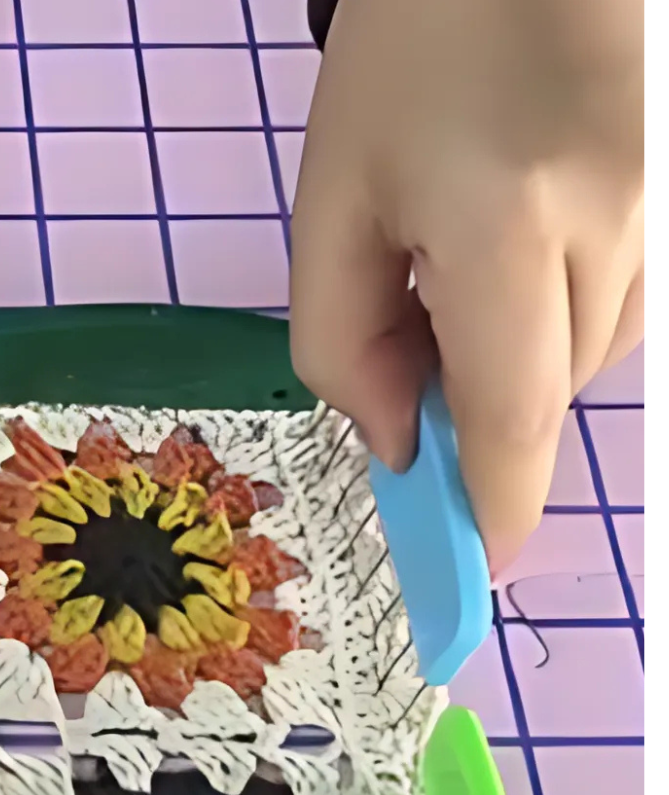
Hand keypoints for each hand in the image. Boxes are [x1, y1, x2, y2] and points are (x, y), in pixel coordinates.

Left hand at [290, 0, 642, 572]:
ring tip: (471, 257)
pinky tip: (527, 239)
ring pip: (597, 353)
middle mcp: (618, 228)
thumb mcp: (335, 199)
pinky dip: (567, 310)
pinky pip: (630, 302)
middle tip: (421, 333)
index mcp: (508, 228)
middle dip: (483, 406)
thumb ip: (340, 338)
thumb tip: (396, 443)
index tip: (479, 565)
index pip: (516, 419)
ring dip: (526, 351)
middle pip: (551, 394)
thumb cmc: (408, 58)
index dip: (500, 508)